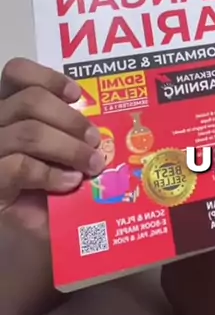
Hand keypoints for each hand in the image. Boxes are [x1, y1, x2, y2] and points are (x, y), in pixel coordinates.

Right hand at [0, 58, 104, 236]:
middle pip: (29, 101)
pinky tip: (69, 182)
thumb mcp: (59, 155)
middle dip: (70, 119)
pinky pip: (19, 166)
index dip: (47, 78)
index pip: (15, 73)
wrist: (29, 241)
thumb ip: (69, 133)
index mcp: (7, 110)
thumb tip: (105, 121)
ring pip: (28, 132)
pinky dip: (50, 173)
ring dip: (68, 147)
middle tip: (95, 140)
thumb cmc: (47, 193)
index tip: (77, 95)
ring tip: (91, 164)